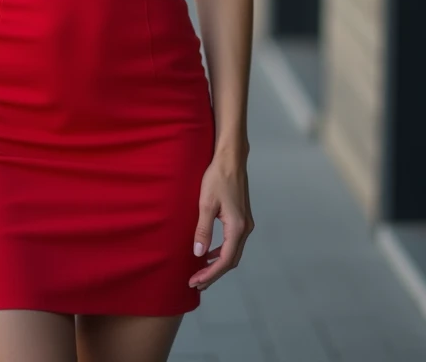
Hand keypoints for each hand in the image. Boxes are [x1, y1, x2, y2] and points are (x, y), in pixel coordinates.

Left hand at [188, 152, 253, 289]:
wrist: (231, 159)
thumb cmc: (217, 177)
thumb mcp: (206, 203)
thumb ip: (203, 230)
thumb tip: (198, 254)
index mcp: (237, 227)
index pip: (225, 260)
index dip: (210, 274)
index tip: (195, 281)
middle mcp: (245, 228)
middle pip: (231, 260)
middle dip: (214, 273)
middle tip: (196, 282)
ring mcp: (245, 223)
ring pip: (233, 252)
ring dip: (218, 263)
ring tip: (201, 271)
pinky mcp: (242, 217)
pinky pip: (233, 242)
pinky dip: (222, 251)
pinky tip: (210, 251)